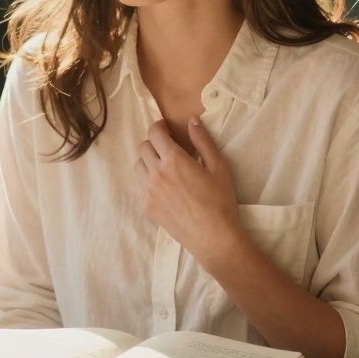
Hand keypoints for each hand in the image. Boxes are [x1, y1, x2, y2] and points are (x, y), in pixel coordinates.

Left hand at [135, 118, 241, 263]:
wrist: (213, 238)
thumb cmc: (220, 201)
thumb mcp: (219, 166)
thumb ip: (203, 141)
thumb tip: (192, 120)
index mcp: (173, 160)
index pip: (154, 133)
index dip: (159, 126)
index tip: (167, 128)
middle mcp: (156, 173)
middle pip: (143, 147)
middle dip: (154, 142)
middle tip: (168, 147)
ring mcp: (149, 191)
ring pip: (138, 166)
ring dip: (148, 160)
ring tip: (165, 166)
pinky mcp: (148, 207)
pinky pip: (141, 186)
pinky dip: (150, 180)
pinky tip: (166, 186)